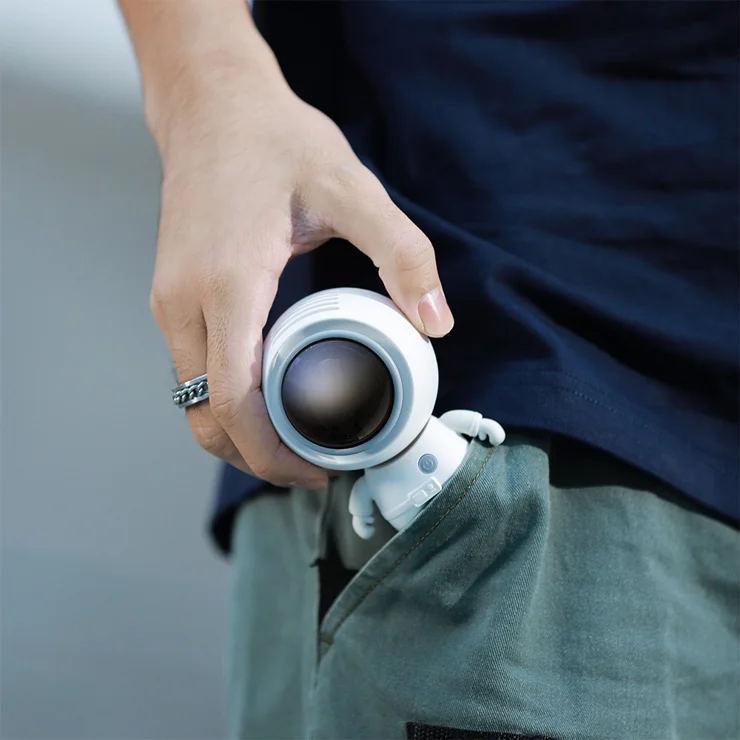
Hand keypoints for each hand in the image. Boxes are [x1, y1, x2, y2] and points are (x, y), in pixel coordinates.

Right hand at [149, 60, 453, 488]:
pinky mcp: (172, 296)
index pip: (232, 403)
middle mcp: (183, 303)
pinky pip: (195, 370)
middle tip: (317, 464)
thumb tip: (436, 322)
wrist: (211, 105)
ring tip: (300, 438)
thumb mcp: (351, 187)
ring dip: (241, 434)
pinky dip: (229, 402)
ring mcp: (170, 302)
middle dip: (258, 457)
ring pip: (193, 399)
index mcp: (226, 285)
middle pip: (204, 417)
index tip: (320, 469)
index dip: (273, 454)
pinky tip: (272, 398)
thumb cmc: (274, 141)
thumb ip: (401, 252)